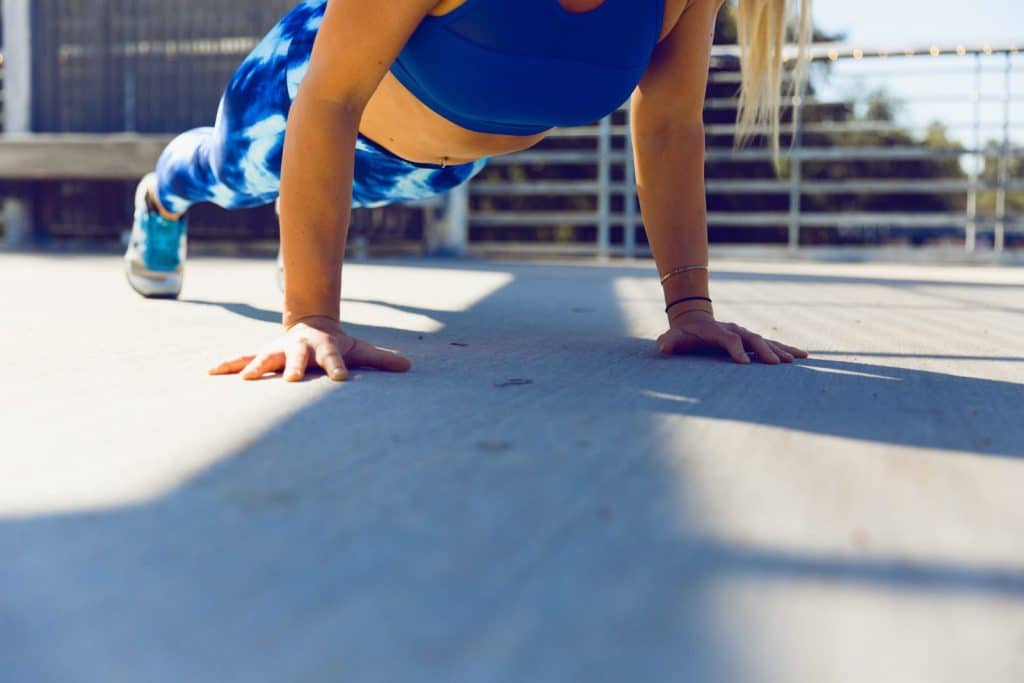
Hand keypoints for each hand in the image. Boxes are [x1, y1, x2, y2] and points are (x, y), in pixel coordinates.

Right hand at [208, 315, 411, 380]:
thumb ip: (381, 359)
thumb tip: (409, 366)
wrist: (310, 323)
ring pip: (265, 358)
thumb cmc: (336, 344)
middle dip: (294, 367)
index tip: (339, 380)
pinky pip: (242, 359)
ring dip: (255, 367)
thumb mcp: (359, 349)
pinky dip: (227, 365)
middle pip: (297, 358)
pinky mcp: (262, 355)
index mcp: (325, 348)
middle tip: (290, 380)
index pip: (334, 360)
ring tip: (244, 379)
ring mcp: (279, 351)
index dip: (337, 368)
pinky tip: (210, 372)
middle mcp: (299, 348)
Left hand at [656, 310, 808, 364]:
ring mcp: (745, 334)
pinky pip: (771, 343)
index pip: (729, 340)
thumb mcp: (672, 338)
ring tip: (798, 358)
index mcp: (717, 332)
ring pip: (766, 341)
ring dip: (781, 349)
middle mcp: (734, 331)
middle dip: (765, 351)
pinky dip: (786, 348)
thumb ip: (668, 343)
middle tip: (777, 364)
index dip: (736, 350)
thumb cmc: (682, 335)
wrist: (693, 322)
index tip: (745, 364)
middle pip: (752, 339)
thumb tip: (662, 348)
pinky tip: (803, 355)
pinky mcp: (751, 340)